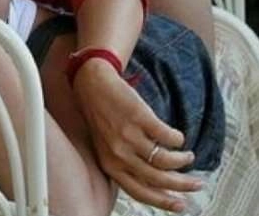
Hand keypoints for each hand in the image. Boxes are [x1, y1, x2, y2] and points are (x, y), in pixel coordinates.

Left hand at [72, 60, 202, 212]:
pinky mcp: (140, 118)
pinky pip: (169, 137)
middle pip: (159, 179)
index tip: (182, 205)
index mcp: (110, 165)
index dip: (164, 201)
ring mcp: (129, 136)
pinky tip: (178, 138)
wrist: (92, 85)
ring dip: (182, 160)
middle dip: (183, 184)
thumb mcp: (106, 148)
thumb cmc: (100, 116)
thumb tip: (155, 186)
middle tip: (197, 183)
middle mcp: (119, 154)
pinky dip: (178, 139)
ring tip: (187, 156)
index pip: (140, 192)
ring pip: (167, 160)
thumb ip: (125, 166)